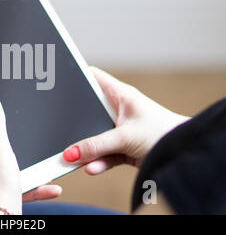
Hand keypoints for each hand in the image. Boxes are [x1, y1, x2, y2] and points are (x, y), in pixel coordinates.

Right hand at [63, 67, 189, 174]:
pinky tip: (91, 167)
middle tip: (60, 129)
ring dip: (86, 148)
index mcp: (120, 95)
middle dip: (75, 123)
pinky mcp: (123, 149)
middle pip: (89, 112)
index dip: (77, 76)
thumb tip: (70, 153)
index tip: (58, 81)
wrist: (185, 157)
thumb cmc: (164, 134)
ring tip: (73, 158)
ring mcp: (120, 130)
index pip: (93, 77)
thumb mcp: (124, 137)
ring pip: (95, 137)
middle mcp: (119, 110)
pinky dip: (98, 162)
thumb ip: (95, 146)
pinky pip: (104, 154)